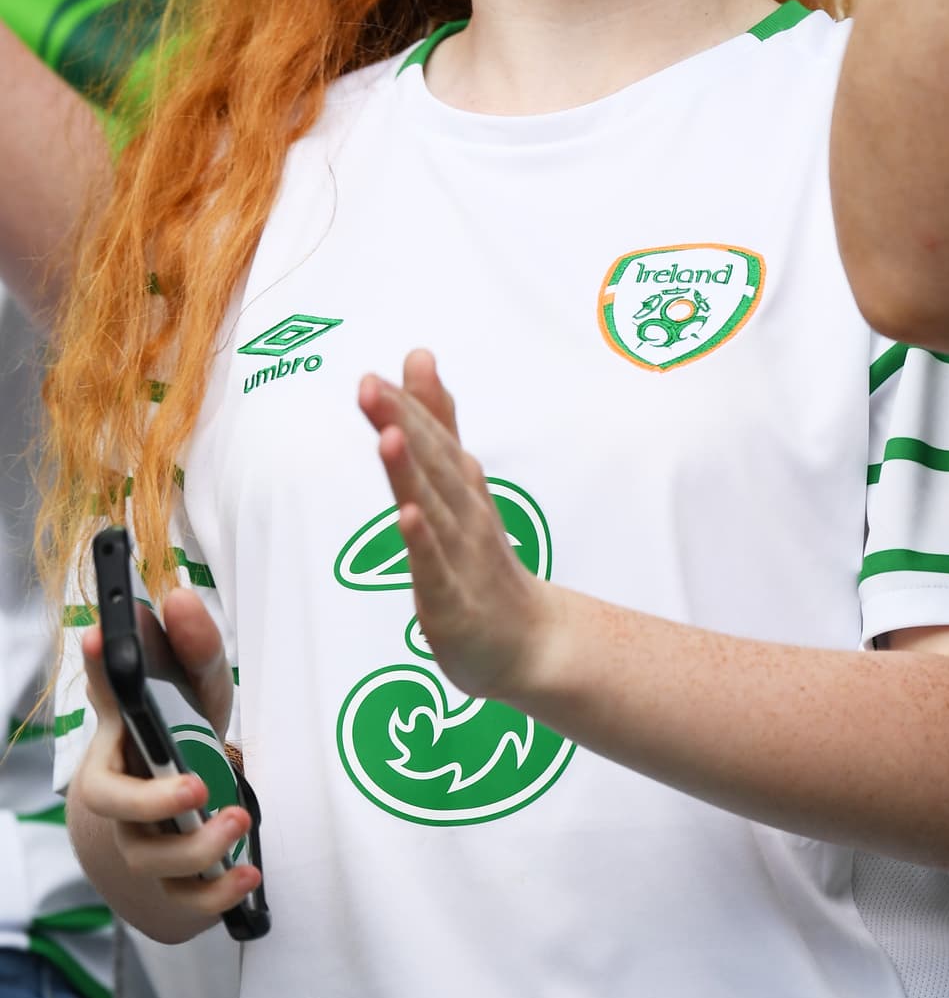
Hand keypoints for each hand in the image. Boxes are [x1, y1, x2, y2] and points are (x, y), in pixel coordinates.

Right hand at [73, 602, 258, 921]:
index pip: (102, 733)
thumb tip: (177, 597)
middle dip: (155, 802)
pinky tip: (248, 876)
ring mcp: (148, 850)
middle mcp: (126, 807)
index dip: (104, 696)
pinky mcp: (176, 886)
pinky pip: (189, 900)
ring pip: (156, 862)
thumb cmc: (176, 739)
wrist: (169, 816)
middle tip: (198, 785)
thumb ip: (189, 651)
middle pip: (120, 813)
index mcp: (120, 755)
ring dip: (199, 847)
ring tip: (238, 821)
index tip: (108, 650)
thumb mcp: (191, 693)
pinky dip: (218, 893)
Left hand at [359, 350, 552, 701]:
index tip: (373, 375)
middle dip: (400, 423)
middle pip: (431, 463)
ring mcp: (461, 557)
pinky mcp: (452, 602)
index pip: (432, 438)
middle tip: (368, 385)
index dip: (404, 407)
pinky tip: (406, 517)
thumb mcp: (460, 482)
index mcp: (461, 485)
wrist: (531, 643)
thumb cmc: (483, 558)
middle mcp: (464, 512)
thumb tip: (417, 354)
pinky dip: (423, 542)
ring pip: (433, 508)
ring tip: (388, 437)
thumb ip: (438, 419)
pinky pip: (435, 568)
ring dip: (410, 472)